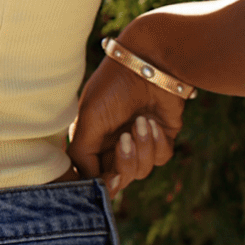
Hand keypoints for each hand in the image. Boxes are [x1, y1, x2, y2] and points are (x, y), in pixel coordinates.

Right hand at [68, 50, 185, 195]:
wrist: (149, 62)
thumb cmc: (113, 86)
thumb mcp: (88, 119)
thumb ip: (82, 153)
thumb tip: (89, 183)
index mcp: (92, 141)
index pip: (93, 176)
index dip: (101, 182)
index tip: (107, 177)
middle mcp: (113, 145)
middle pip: (119, 178)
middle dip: (124, 162)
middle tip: (125, 138)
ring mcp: (138, 142)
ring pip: (141, 171)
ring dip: (143, 148)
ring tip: (141, 122)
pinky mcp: (161, 138)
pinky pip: (161, 158)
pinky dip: (158, 142)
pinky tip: (153, 122)